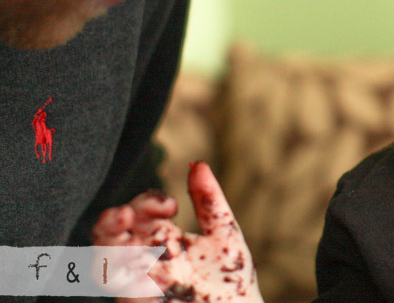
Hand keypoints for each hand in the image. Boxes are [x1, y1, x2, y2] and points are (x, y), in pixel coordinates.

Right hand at [92, 162, 262, 302]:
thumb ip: (208, 200)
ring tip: (119, 222)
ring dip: (104, 239)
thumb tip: (198, 163)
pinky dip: (113, 268)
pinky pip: (113, 284)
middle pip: (113, 231)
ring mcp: (138, 280)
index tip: (171, 205)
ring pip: (102, 258)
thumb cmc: (231, 280)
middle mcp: (145, 256)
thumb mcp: (223, 233)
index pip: (142, 209)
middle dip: (114, 218)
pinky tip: (130, 258)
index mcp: (163, 236)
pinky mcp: (135, 298)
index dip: (148, 201)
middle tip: (128, 213)